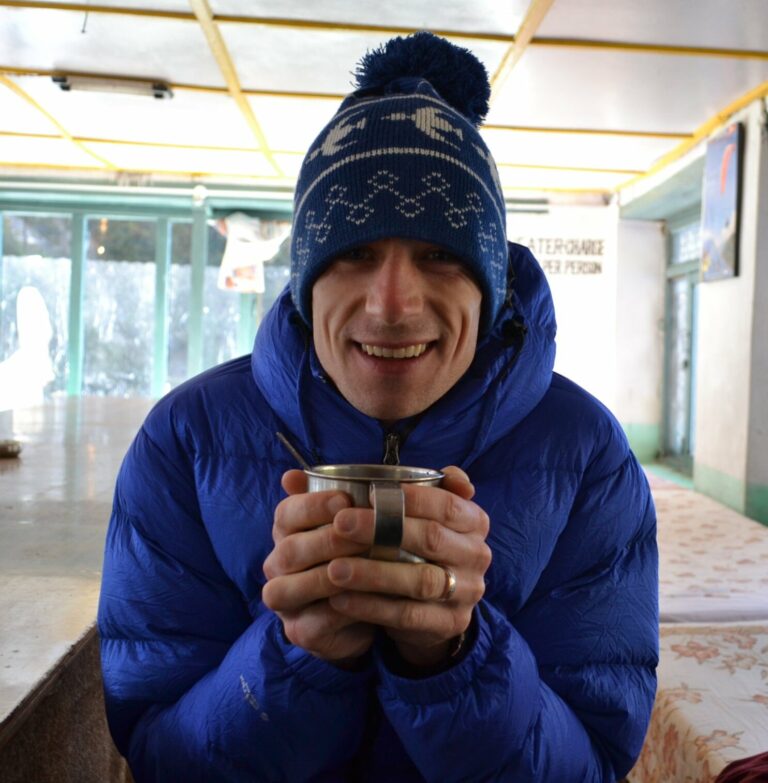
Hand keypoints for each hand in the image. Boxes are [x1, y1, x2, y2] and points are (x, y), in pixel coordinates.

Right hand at [262, 470, 375, 664]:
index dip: (313, 505)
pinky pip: (318, 620)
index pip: (286, 513)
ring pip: (297, 585)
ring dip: (334, 573)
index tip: (345, 498)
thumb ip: (334, 496)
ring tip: (368, 563)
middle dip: (327, 539)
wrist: (362, 611)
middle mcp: (277, 566)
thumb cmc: (355, 556)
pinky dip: (346, 608)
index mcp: (286, 533)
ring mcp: (286, 602)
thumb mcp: (350, 524)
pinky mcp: (301, 631)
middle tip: (361, 532)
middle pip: (290, 550)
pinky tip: (371, 597)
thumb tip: (293, 474)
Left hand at [326, 466, 490, 666]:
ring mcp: (467, 591)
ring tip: (334, 568)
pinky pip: (407, 615)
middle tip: (340, 523)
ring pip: (419, 580)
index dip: (410, 498)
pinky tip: (339, 598)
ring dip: (373, 573)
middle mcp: (477, 554)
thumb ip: (375, 490)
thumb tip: (296, 474)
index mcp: (473, 520)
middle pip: (431, 537)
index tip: (367, 493)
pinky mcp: (449, 623)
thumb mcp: (413, 515)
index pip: (446, 503)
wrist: (435, 606)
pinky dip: (371, 607)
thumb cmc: (415, 546)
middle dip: (382, 529)